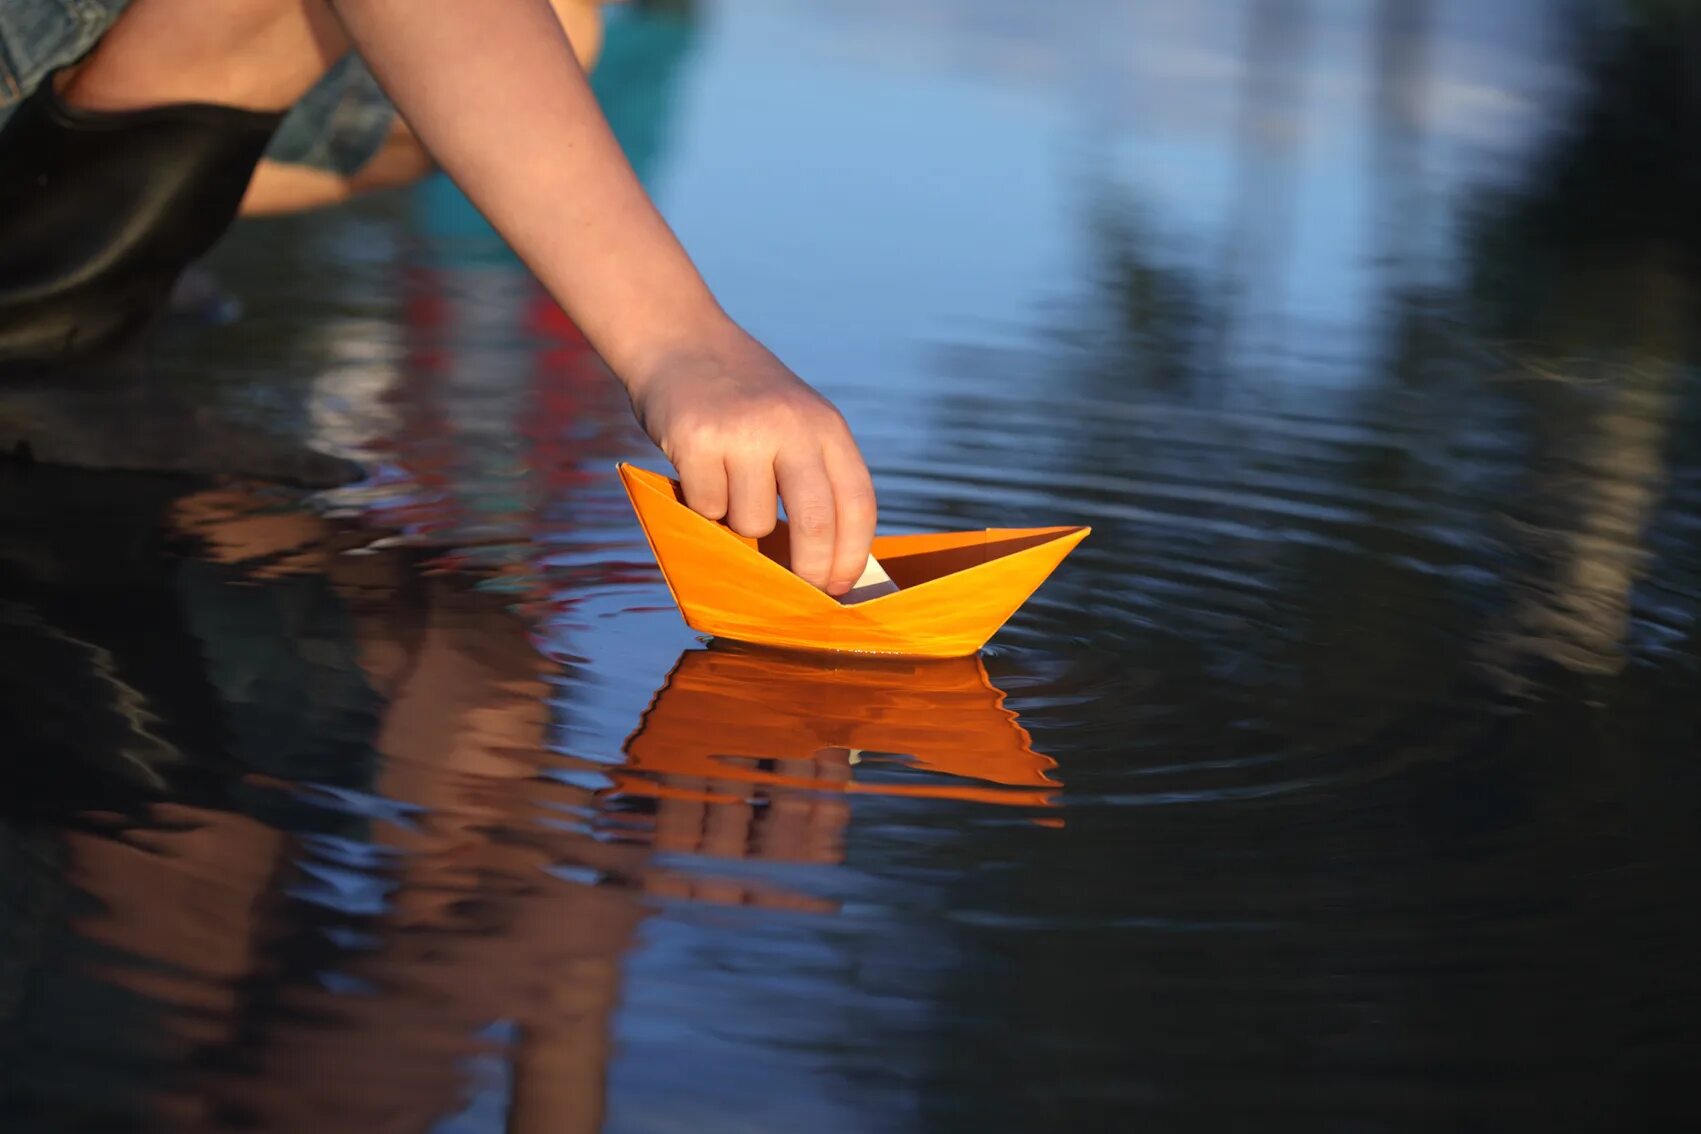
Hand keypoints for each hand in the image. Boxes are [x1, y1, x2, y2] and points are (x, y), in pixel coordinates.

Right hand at [625, 328, 876, 595]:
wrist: (679, 339)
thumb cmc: (740, 397)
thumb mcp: (795, 420)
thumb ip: (813, 474)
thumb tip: (825, 559)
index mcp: (826, 425)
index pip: (857, 502)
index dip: (853, 554)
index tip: (841, 587)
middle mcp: (792, 426)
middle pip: (816, 524)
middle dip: (809, 571)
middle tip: (800, 593)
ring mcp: (744, 433)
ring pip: (753, 523)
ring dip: (739, 525)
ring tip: (728, 488)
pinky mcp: (697, 441)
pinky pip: (708, 509)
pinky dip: (702, 505)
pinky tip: (698, 471)